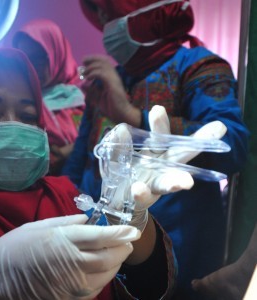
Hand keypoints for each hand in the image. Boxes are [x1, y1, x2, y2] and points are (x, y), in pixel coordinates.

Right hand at [0, 215, 140, 299]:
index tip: (132, 230)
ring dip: (116, 264)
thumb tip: (87, 219)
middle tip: (126, 240)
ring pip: (105, 274)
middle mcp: (72, 263)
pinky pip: (95, 289)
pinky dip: (104, 278)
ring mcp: (72, 284)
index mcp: (62, 241)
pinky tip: (103, 270)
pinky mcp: (69, 298)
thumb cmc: (11, 250)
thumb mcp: (35, 227)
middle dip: (122, 248)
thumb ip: (64, 223)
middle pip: (108, 257)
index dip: (119, 233)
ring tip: (117, 253)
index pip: (101, 237)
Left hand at [82, 55, 140, 126]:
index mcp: (111, 77)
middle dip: (92, 59)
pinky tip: (88, 78)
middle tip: (83, 62)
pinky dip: (94, 73)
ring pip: (103, 66)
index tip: (84, 61)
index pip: (104, 62)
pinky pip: (103, 74)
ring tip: (84, 73)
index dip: (94, 59)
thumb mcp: (96, 98)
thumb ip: (90, 91)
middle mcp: (114, 76)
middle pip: (104, 60)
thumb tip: (82, 85)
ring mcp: (114, 79)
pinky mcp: (113, 84)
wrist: (120, 114)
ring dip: (92, 67)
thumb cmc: (111, 106)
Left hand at [123, 105, 226, 229]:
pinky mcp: (143, 200)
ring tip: (186, 182)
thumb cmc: (124, 174)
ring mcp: (153, 184)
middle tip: (217, 128)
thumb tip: (121, 130)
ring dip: (177, 181)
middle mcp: (160, 167)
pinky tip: (139, 188)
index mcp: (154, 152)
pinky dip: (141, 192)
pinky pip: (143, 196)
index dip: (160, 122)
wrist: (118, 203)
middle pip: (180, 154)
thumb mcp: (116, 158)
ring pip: (168, 181)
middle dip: (197, 143)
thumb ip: (118, 146)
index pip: (160, 135)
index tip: (157, 108)